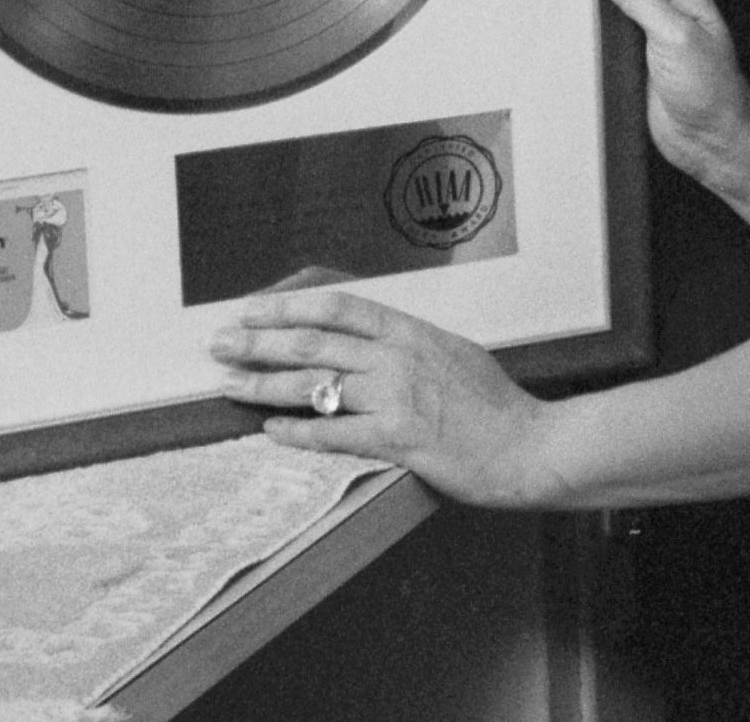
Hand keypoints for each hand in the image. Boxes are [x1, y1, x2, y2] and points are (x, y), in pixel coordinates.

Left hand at [209, 286, 553, 504]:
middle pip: (315, 342)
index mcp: (412, 332)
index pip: (339, 306)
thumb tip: (365, 339)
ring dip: (265, 385)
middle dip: (260, 341)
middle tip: (220, 343)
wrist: (529, 445)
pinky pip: (335, 434)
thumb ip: (407, 344)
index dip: (289, 305)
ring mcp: (397, 398)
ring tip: (228, 386)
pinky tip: (270, 431)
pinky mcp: (398, 440)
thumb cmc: (495, 405)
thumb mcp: (452, 352)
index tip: (253, 308)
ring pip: (316, 385)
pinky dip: (298, 432)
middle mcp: (399, 358)